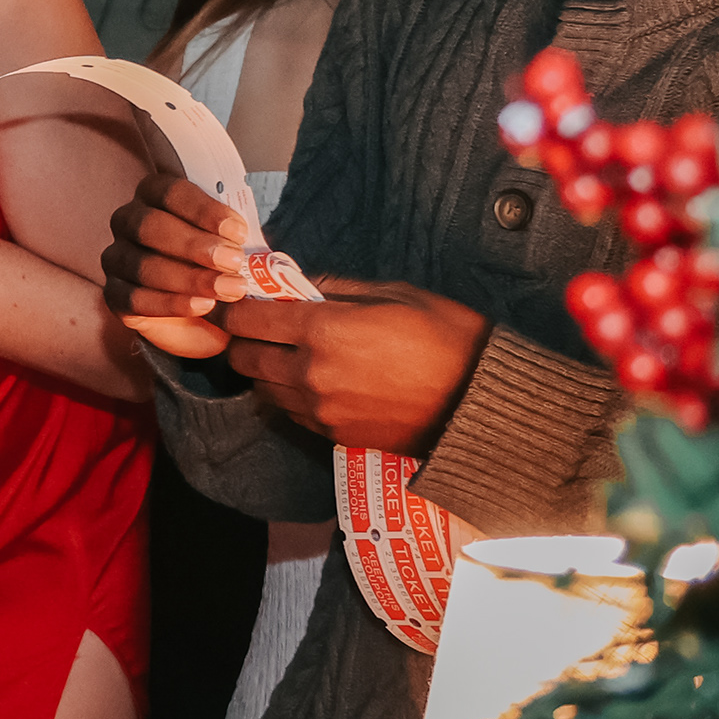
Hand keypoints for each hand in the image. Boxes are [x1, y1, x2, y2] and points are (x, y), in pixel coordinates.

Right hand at [100, 171, 252, 358]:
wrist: (207, 319)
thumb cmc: (220, 268)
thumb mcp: (234, 245)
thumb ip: (236, 237)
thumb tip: (252, 240)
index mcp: (156, 197)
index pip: (169, 191)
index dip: (203, 210)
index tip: (238, 232)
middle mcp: (129, 222)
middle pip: (149, 225)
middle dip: (194, 245)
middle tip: (233, 262)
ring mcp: (117, 258)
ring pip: (141, 264)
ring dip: (189, 278)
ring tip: (229, 290)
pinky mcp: (114, 295)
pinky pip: (133, 298)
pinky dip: (170, 304)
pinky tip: (202, 306)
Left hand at [221, 277, 489, 457]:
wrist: (482, 402)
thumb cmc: (446, 337)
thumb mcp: (394, 294)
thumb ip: (335, 289)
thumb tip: (296, 285)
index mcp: (323, 329)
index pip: (247, 318)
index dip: (236, 308)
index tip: (240, 301)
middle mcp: (311, 372)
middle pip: (243, 357)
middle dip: (245, 340)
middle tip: (263, 328)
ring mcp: (320, 408)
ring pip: (263, 388)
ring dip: (267, 370)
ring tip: (290, 355)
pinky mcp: (333, 434)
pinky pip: (291, 413)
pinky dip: (291, 396)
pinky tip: (316, 382)